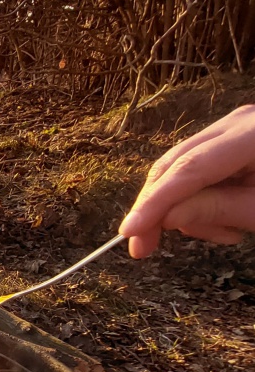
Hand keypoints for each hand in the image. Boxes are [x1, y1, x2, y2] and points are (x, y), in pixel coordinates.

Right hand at [120, 104, 254, 257]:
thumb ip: (219, 211)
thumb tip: (166, 217)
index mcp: (254, 134)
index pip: (190, 169)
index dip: (155, 203)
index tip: (129, 234)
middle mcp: (238, 121)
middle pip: (176, 163)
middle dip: (159, 208)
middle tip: (143, 250)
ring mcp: (235, 127)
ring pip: (181, 169)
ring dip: (188, 209)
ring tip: (225, 236)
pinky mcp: (234, 139)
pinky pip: (199, 169)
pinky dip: (203, 200)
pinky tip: (228, 221)